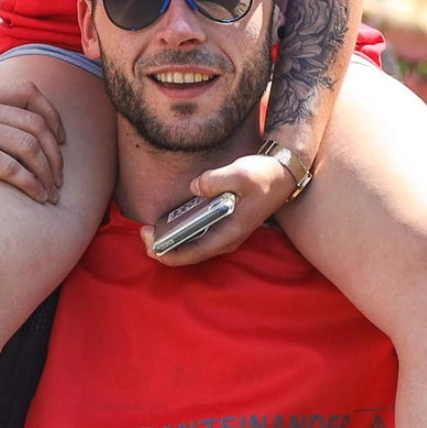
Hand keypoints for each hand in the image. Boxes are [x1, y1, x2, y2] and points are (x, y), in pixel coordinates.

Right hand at [0, 82, 65, 206]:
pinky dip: (32, 184)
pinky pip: (14, 167)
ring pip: (30, 146)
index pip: (29, 91)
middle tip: (60, 177)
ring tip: (52, 193)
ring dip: (47, 172)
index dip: (52, 114)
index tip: (61, 140)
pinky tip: (38, 198)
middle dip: (55, 152)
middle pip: (36, 123)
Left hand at [145, 152, 297, 265]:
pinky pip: (198, 234)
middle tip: (143, 233)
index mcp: (230, 233)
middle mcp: (226, 239)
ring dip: (171, 241)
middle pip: (190, 253)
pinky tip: (167, 222)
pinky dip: (181, 232)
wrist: (283, 174)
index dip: (169, 252)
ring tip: (150, 231)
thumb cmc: (263, 176)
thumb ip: (216, 180)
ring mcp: (225, 232)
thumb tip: (195, 186)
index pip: (194, 253)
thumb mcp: (241, 174)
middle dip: (164, 248)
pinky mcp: (223, 223)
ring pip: (193, 245)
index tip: (150, 242)